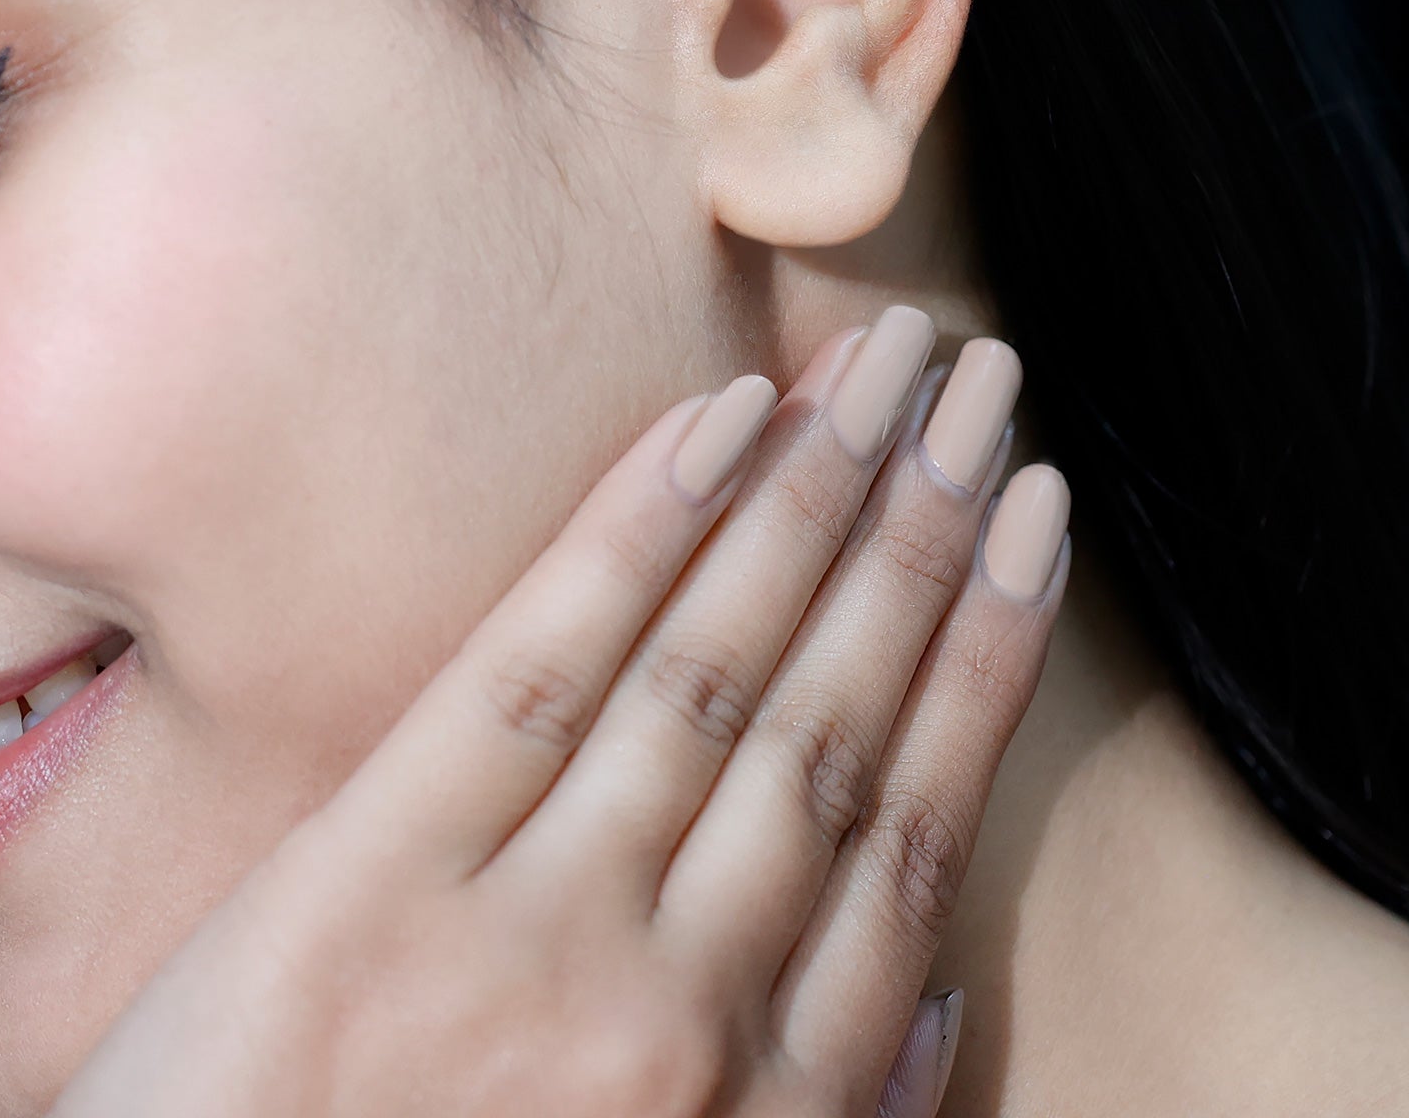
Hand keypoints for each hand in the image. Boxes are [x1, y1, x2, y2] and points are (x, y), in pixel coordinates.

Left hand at [53, 310, 1070, 1117]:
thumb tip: (933, 999)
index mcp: (768, 1107)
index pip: (915, 827)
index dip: (984, 653)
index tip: (1032, 517)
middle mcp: (680, 1007)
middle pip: (834, 718)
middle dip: (918, 532)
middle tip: (981, 379)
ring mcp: (530, 933)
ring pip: (715, 671)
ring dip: (815, 499)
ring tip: (885, 366)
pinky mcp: (376, 877)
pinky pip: (539, 670)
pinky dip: (636, 534)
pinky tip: (713, 420)